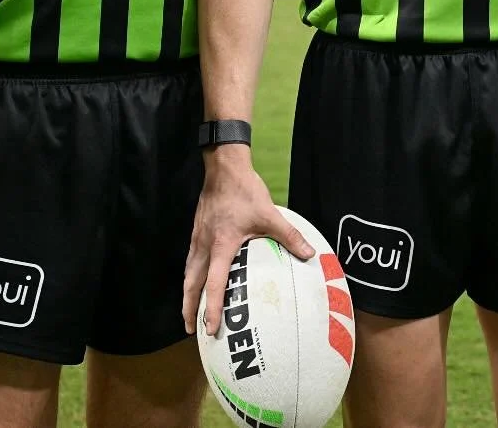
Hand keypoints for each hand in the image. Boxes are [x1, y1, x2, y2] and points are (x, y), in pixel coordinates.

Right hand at [181, 148, 315, 335]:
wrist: (224, 168)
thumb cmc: (245, 191)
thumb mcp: (270, 214)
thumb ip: (289, 236)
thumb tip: (309, 254)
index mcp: (221, 246)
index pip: (214, 284)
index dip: (212, 309)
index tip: (211, 328)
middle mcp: (204, 246)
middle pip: (191, 284)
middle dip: (189, 308)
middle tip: (190, 329)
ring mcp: (198, 238)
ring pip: (188, 273)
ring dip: (188, 293)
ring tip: (189, 311)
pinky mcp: (197, 231)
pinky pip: (190, 260)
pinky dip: (191, 276)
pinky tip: (197, 278)